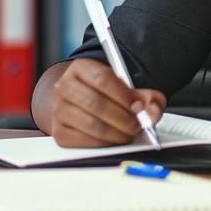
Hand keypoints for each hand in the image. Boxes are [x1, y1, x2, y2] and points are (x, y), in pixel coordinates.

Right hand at [49, 58, 165, 146]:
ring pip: (91, 124)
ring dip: (116, 133)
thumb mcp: (128, 88)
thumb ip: (146, 96)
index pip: (102, 79)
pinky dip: (104, 143)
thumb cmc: (107, 93)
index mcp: (81, 68)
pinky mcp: (59, 131)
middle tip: (137, 125)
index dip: (124, 95)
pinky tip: (114, 139)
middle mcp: (64, 86)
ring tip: (129, 133)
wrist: (81, 101)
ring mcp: (59, 109)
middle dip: (122, 118)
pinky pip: (83, 140)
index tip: (139, 106)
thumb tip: (152, 111)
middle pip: (96, 103)